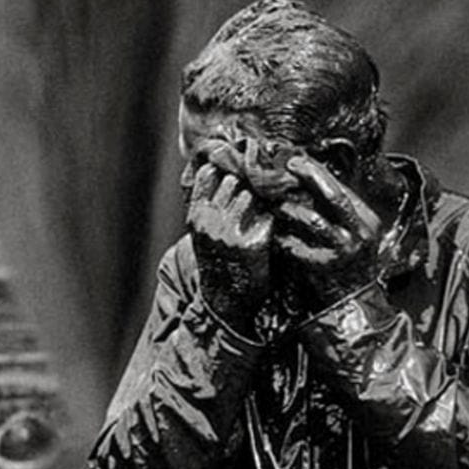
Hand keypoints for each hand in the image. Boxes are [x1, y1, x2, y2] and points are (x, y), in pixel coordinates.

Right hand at [187, 163, 273, 333]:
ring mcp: (229, 232)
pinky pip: (268, 214)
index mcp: (195, 215)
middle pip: (234, 179)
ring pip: (252, 194)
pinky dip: (273, 216)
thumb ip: (210, 201)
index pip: (210, 171)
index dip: (227, 166)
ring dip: (263, 197)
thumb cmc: (218, 261)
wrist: (226, 302)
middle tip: (262, 184)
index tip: (240, 166)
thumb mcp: (204, 229)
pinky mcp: (252, 244)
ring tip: (268, 206)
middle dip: (248, 180)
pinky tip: (273, 225)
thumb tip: (224, 165)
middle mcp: (209, 221)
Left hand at [274, 157, 380, 311]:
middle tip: (287, 167)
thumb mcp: (353, 234)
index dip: (317, 172)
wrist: (355, 303)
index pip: (341, 189)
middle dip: (309, 176)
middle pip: (333, 196)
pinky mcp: (326, 268)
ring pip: (313, 219)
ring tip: (275, 205)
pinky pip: (297, 247)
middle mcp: (359, 233)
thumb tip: (311, 180)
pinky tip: (276, 237)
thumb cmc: (349, 266)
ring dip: (289, 209)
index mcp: (366, 220)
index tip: (296, 161)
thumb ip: (337, 212)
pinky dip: (284, 240)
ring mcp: (343, 250)